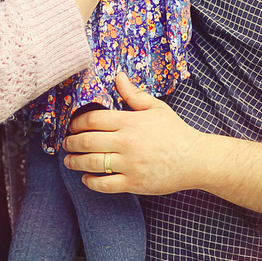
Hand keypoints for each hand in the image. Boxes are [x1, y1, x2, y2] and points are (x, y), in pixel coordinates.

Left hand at [62, 72, 206, 194]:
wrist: (195, 159)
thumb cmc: (175, 131)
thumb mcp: (156, 107)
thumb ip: (133, 93)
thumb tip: (117, 76)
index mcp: (130, 121)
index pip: (93, 119)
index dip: (76, 123)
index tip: (71, 126)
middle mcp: (127, 143)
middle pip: (88, 141)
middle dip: (71, 143)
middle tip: (66, 144)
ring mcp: (129, 164)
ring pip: (92, 163)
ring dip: (75, 162)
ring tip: (69, 161)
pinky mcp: (134, 183)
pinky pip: (105, 184)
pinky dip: (91, 181)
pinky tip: (86, 178)